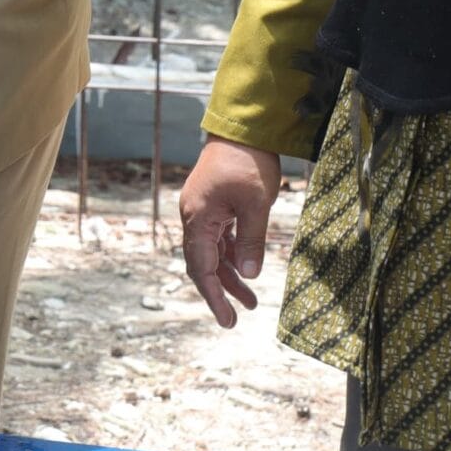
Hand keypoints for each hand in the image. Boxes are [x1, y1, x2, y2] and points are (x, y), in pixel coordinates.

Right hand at [178, 135, 283, 327]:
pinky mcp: (213, 206)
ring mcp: (202, 211)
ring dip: (229, 275)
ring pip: (211, 252)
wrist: (242, 131)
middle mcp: (194, 217)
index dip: (214, 295)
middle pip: (202, 263)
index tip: (227, 319)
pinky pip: (218, 239)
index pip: (201, 267)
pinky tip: (246, 268)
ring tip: (250, 300)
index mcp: (197, 218)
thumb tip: (250, 274)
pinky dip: (231, 256)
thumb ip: (251, 240)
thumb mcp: (256, 204)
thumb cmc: (247, 163)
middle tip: (236, 318)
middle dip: (220, 291)